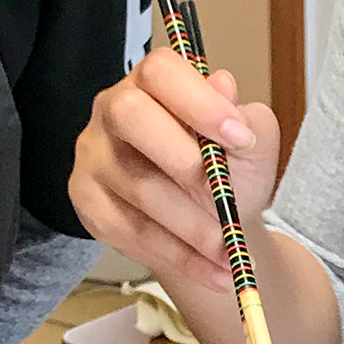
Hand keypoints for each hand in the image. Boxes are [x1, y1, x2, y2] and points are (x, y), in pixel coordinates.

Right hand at [69, 49, 280, 296]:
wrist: (216, 220)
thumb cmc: (230, 167)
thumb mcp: (254, 143)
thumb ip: (247, 118)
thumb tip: (225, 85)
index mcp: (153, 82)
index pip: (161, 71)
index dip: (198, 101)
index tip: (240, 138)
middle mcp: (112, 109)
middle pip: (131, 117)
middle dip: (186, 163)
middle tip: (227, 201)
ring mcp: (94, 156)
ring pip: (137, 187)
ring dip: (191, 226)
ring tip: (230, 251)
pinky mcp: (89, 202)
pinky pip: (130, 232)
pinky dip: (179, 256)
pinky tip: (213, 271)